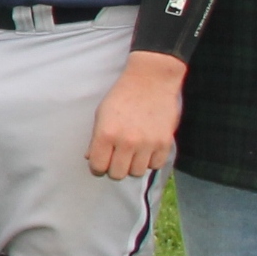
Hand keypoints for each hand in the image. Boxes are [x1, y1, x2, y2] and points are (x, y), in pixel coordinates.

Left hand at [86, 52, 184, 179]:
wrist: (151, 80)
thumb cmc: (122, 96)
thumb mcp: (101, 114)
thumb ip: (96, 139)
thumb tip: (91, 159)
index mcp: (106, 134)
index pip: (98, 167)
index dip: (97, 168)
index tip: (101, 164)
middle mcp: (126, 142)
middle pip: (117, 175)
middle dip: (114, 169)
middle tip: (117, 159)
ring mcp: (147, 144)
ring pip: (137, 173)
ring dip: (133, 166)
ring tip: (133, 153)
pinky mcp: (164, 143)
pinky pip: (155, 165)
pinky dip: (150, 161)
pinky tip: (147, 150)